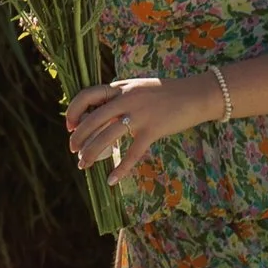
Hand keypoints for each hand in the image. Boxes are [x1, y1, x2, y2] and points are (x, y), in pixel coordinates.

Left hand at [63, 71, 213, 174]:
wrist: (197, 94)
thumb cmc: (166, 93)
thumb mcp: (138, 88)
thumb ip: (119, 97)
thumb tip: (98, 114)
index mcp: (121, 87)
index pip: (87, 95)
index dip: (73, 111)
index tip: (69, 125)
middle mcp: (127, 99)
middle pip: (92, 120)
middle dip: (78, 137)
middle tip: (73, 151)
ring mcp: (140, 114)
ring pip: (107, 137)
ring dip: (91, 153)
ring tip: (82, 165)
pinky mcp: (153, 129)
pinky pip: (132, 153)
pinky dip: (121, 168)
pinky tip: (112, 180)